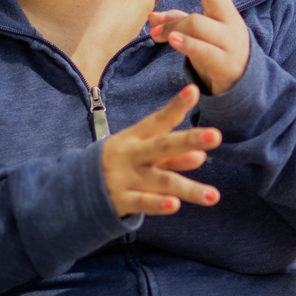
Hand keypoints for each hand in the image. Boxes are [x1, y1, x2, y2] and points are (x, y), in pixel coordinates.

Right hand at [101, 84, 221, 217]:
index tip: (194, 90)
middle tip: (216, 136)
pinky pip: (143, 202)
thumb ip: (171, 156)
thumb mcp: (142, 154)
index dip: (176, 106)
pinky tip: (175, 205)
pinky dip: (158, 204)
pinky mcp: (121, 200)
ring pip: (161, 181)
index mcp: (135, 137)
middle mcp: (132, 155)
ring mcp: (126, 178)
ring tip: (213, 195)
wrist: (79, 188)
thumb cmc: (121, 164)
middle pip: (163, 146)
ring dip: (188, 189)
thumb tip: (201, 156)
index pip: (158, 119)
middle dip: (189, 140)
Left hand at [147, 0, 251, 95]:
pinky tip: (172, 39)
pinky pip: (202, 49)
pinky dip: (186, 43)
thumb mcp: (200, 33)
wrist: (243, 84)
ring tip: (156, 34)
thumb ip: (177, 21)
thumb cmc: (217, 49)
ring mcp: (228, 39)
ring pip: (198, 22)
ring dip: (174, 26)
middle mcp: (228, 18)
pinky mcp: (223, 62)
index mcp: (222, 8)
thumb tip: (151, 17)